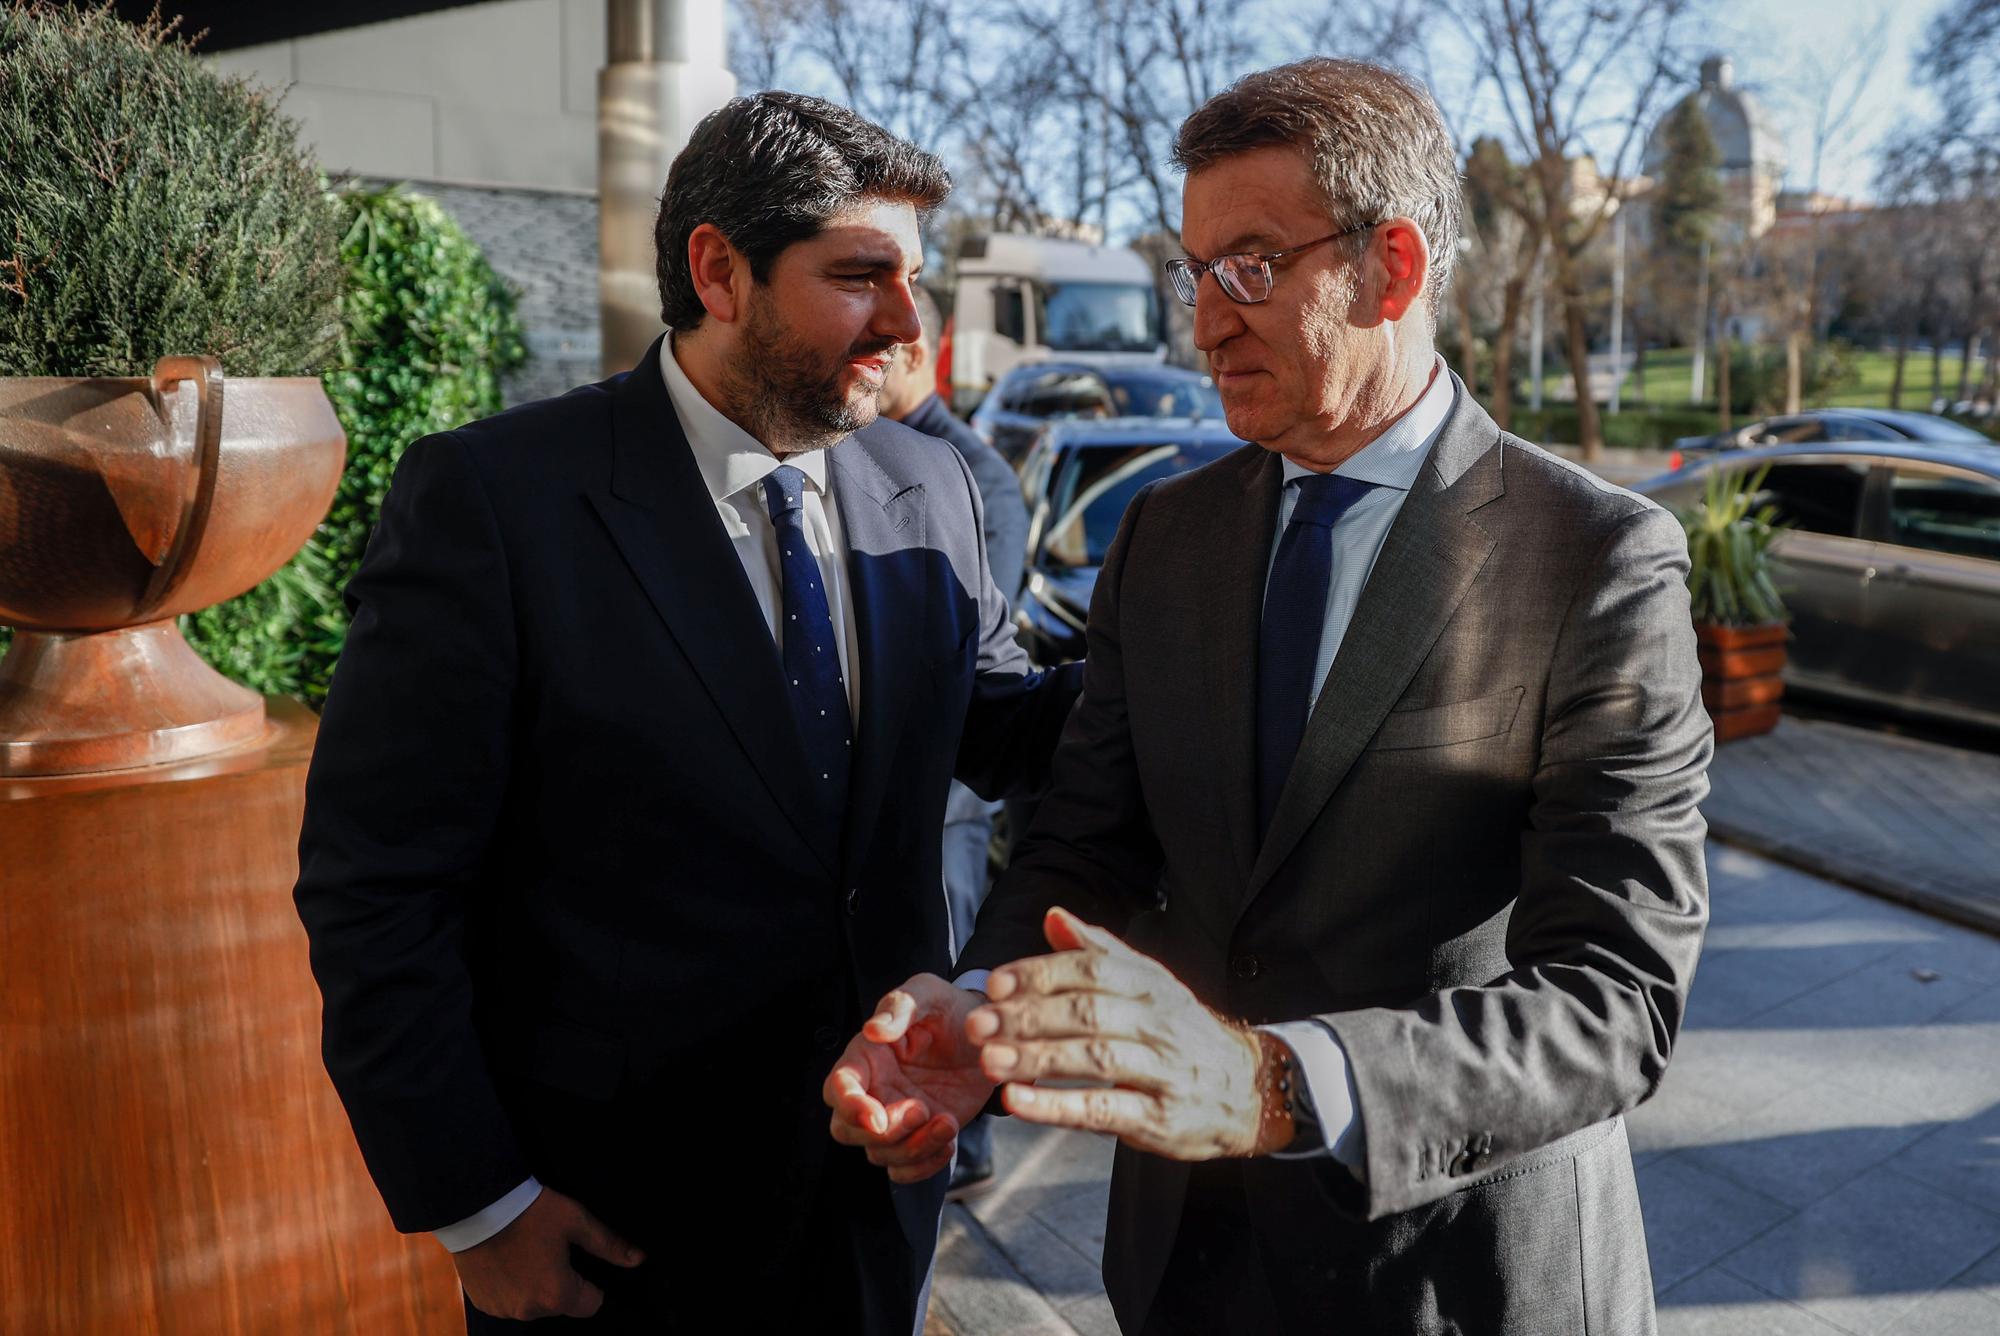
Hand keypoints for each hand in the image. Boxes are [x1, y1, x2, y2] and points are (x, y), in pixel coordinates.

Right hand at [451, 1186, 642, 1320]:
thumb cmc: (529, 1211)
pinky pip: (508, 1303)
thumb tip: (637, 1259)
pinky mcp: (483, 1304)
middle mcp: (530, 1310)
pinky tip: (508, 1261)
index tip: (578, 1263)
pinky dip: (511, 1288)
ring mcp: (503, 1309)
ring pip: (533, 1305)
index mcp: (557, 1293)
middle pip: (560, 1305)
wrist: (477, 1205)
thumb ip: (607, 1244)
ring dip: (534, 1287)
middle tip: (549, 1251)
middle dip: (560, 1283)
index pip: (591, 1305)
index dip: (590, 1284)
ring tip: (526, 1253)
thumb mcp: (575, 1221)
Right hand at [824, 973, 993, 1183]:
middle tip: (922, 1110)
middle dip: (882, 1133)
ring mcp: (895, 1117)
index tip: (878, 1118)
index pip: (837, 1088)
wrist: (989, 1034)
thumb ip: (900, 1006)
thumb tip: (873, 1029)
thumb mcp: (928, 993)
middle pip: (847, 1130)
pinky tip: (949, 1141)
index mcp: (865, 1057)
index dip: (850, 1107)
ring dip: (912, 1148)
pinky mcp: (919, 1137)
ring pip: (879, 1154)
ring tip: (949, 1122)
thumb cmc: (950, 1007)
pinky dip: (923, 1167)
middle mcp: (873, 1091)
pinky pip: (904, 1171)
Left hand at [970, 907, 1278, 1160]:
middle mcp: (1158, 1020)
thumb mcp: (1149, 984)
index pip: (1089, 969)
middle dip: (1026, 1016)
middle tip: (978, 1024)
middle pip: (1086, 1010)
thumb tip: (1051, 915)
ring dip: (1035, 1058)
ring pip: (1093, 1057)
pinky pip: (1104, 1109)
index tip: (994, 985)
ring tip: (989, 1061)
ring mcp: (1161, 1069)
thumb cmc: (1181, 1032)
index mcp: (1149, 983)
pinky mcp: (1160, 1117)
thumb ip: (1098, 950)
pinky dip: (1056, 1106)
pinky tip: (1017, 1103)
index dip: (1037, 974)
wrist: (1247, 1088)